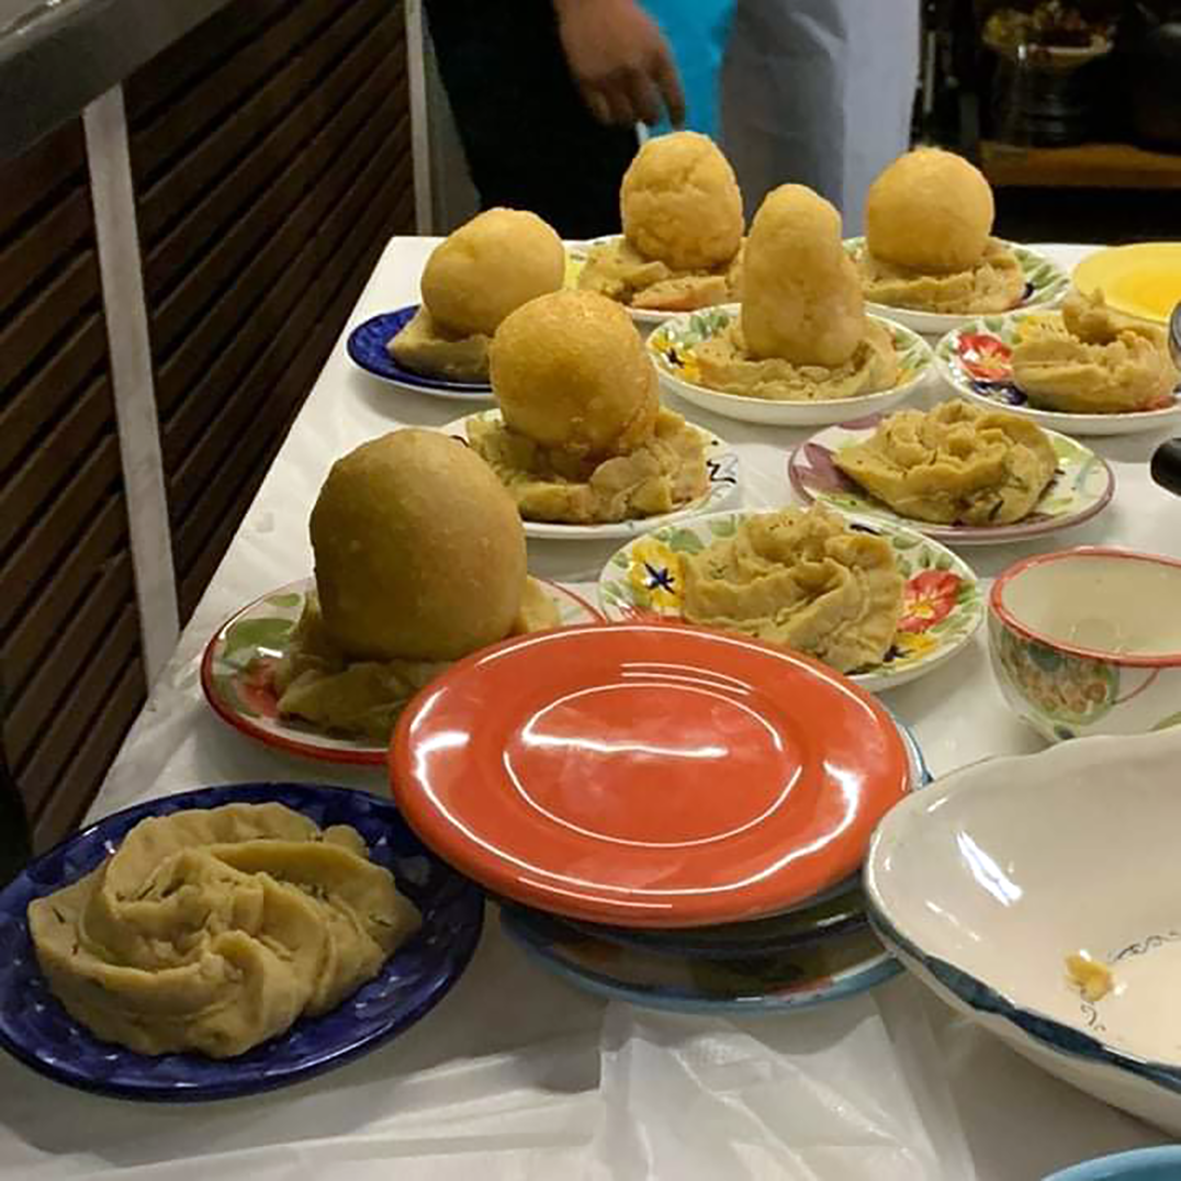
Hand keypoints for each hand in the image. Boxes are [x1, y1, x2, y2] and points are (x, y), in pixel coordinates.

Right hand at [554, 0, 685, 127]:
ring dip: (629, 119)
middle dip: (651, 117)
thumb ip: (661, 65)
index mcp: (657, 55)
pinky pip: (602, 115)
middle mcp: (636, 70)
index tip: (677, 122)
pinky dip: (608, 117)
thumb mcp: (653, 36)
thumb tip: (665, 99)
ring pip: (625, 118)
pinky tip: (610, 111)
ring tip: (627, 113)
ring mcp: (611, 78)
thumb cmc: (625, 17)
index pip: (674, 96)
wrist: (590, 2)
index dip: (677, 114)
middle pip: (649, 113)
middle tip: (648, 117)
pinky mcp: (588, 83)